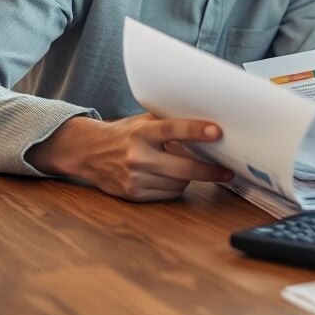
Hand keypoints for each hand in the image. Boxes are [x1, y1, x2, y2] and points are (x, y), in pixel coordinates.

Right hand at [26, 114, 234, 201]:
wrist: (88, 152)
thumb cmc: (123, 134)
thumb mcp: (142, 121)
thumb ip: (168, 122)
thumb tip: (205, 121)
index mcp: (141, 132)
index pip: (172, 130)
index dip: (196, 130)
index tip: (217, 132)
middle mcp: (138, 155)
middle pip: (183, 167)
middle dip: (209, 171)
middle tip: (226, 171)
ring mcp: (135, 177)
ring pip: (178, 184)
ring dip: (189, 178)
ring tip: (186, 168)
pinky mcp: (133, 194)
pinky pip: (167, 194)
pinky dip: (174, 187)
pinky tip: (169, 177)